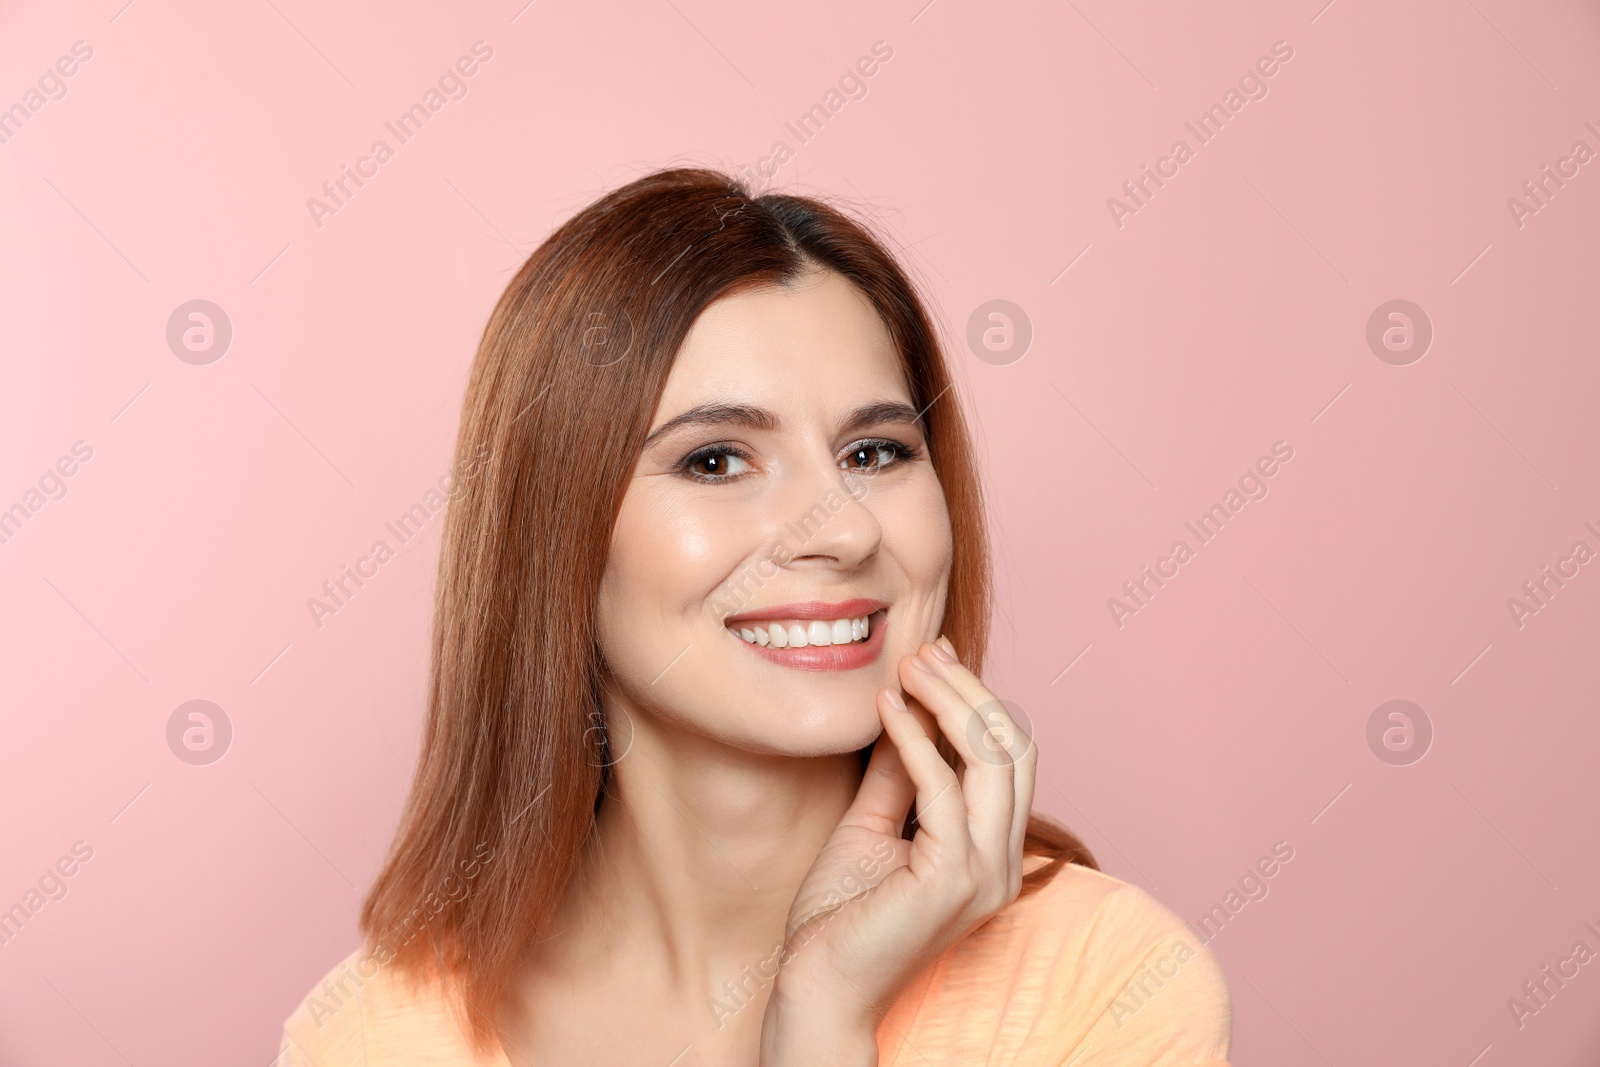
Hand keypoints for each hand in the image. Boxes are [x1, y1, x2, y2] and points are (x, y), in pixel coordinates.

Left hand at [758, 636, 1037, 1063]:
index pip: (1008, 757)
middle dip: (969, 689)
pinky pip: (942, 787)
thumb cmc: (839, 918)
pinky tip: (885, 711)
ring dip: (949, 701)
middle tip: (923, 650)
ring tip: (908, 667)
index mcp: (993, 853)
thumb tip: (903, 709)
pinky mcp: (952, 878)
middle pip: (1013, 747)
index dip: (975, 699)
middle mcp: (1003, 863)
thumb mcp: (872, 825)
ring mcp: (984, 872)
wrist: (817, 988)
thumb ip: (897, 774)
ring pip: (991, 758)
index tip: (933, 657)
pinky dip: (914, 738)